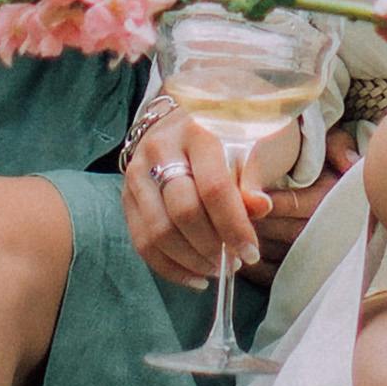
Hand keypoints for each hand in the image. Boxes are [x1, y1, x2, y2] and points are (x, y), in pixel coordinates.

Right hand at [122, 103, 305, 287]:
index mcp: (198, 129)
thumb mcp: (258, 142)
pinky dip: (168, 266)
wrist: (201, 109)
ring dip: (190, 260)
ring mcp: (138, 170)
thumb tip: (257, 208)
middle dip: (212, 247)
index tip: (251, 253)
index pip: (214, 188)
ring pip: (157, 231)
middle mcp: (161, 147)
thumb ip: (255, 176)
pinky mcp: (127, 192)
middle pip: (182, 212)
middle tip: (235, 263)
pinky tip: (195, 276)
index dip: (234, 226)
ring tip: (217, 269)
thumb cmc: (237, 129)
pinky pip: (141, 240)